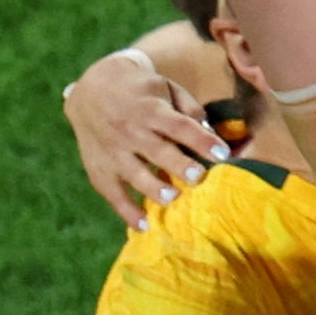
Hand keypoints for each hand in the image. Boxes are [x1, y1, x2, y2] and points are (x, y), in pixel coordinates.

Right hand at [64, 47, 228, 229]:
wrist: (92, 87)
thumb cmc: (142, 91)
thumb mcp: (166, 88)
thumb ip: (189, 109)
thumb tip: (210, 133)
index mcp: (150, 109)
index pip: (179, 126)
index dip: (201, 140)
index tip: (223, 154)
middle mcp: (129, 130)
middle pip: (156, 150)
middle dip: (177, 164)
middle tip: (198, 177)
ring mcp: (111, 150)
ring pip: (132, 172)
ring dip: (152, 186)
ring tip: (172, 198)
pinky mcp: (98, 166)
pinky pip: (110, 191)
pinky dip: (124, 210)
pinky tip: (143, 226)